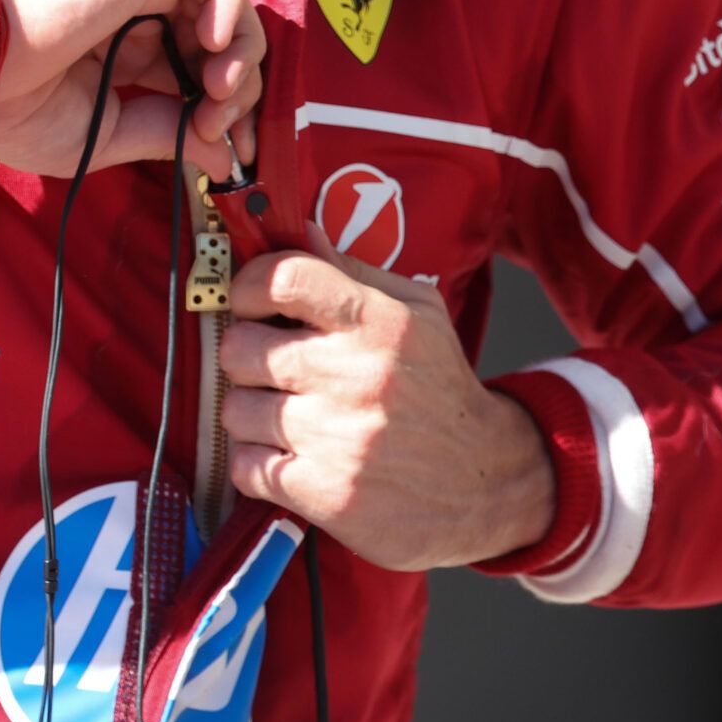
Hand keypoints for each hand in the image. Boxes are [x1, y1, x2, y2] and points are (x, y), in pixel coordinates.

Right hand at [0, 0, 262, 181]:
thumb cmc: (17, 110)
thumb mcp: (106, 137)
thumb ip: (167, 135)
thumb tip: (225, 156)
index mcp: (123, 59)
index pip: (196, 75)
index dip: (226, 110)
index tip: (233, 151)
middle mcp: (137, 20)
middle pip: (220, 42)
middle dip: (241, 89)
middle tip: (222, 124)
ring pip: (224, 3)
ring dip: (241, 51)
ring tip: (217, 89)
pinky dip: (230, 3)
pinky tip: (213, 44)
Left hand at [220, 228, 552, 569]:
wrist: (486, 484)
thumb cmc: (440, 390)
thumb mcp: (418, 315)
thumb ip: (353, 271)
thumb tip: (298, 228)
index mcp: (380, 322)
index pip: (282, 278)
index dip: (248, 286)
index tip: (251, 303)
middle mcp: (357, 376)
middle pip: (240, 347)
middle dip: (248, 358)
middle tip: (274, 369)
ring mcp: (338, 438)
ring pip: (235, 410)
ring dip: (253, 415)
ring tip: (289, 418)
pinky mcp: (325, 494)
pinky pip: (245, 465)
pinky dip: (260, 463)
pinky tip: (293, 457)